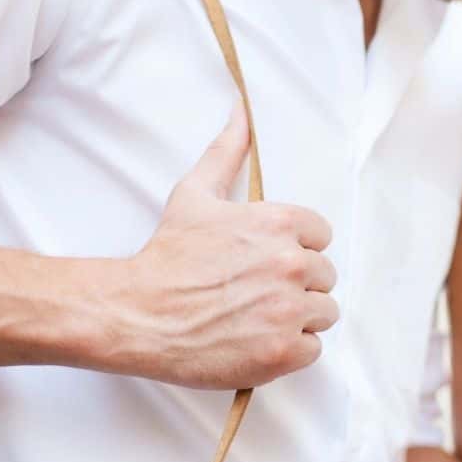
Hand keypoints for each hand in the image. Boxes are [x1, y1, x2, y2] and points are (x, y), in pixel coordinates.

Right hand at [113, 103, 338, 388]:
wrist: (137, 313)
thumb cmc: (168, 255)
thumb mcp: (196, 193)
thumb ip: (227, 150)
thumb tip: (242, 109)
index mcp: (281, 222)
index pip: (320, 236)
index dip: (294, 249)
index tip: (264, 261)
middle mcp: (292, 263)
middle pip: (324, 275)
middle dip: (295, 284)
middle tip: (255, 292)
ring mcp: (289, 309)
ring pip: (323, 312)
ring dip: (297, 317)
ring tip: (257, 317)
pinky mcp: (282, 351)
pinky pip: (313, 348)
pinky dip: (290, 349)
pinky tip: (257, 340)